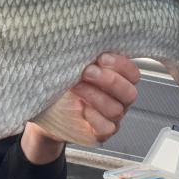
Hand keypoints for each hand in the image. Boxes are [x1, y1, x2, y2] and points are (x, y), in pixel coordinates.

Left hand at [21, 53, 139, 163]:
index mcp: (117, 79)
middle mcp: (118, 99)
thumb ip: (84, 58)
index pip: (132, 73)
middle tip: (88, 72)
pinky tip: (81, 108)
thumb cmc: (61, 85)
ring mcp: (111, 117)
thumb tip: (85, 45)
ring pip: (117, 110)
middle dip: (109, 80)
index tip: (102, 58)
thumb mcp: (72, 67)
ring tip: (76, 87)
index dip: (121, 65)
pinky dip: (94, 117)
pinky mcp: (101, 133)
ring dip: (96, 96)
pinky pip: (107, 127)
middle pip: (129, 92)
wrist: (46, 110)